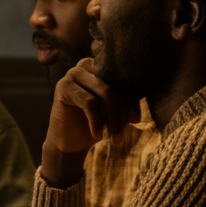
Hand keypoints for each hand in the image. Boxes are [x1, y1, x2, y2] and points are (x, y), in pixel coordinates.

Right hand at [41, 58, 139, 188]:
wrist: (69, 143)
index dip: (132, 99)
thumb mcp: (115, 111)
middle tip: (124, 133)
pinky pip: (90, 103)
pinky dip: (97, 122)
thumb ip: (127, 99)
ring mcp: (74, 73)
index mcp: (103, 65)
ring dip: (113, 119)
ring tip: (115, 139)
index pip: (125, 78)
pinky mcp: (64, 86)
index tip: (135, 120)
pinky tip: (97, 136)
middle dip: (124, 110)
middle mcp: (88, 63)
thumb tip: (141, 102)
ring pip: (106, 92)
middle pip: (117, 84)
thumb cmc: (95, 124)